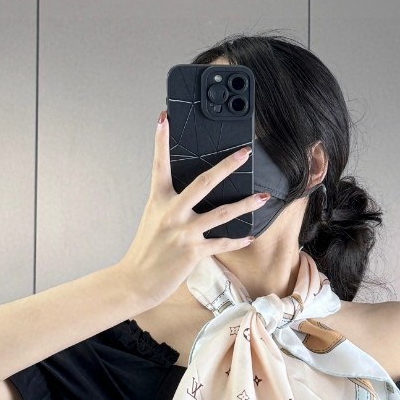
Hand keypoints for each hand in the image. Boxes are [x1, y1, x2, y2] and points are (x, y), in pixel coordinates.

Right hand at [116, 108, 269, 308]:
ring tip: (263, 197)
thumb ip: (170, 207)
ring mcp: (183, 232)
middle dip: (227, 165)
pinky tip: (249, 236)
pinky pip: (222, 243)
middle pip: (204, 182)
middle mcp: (171, 213)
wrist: (136, 281)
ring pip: (222, 213)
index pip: (159, 165)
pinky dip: (237, 241)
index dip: (161, 141)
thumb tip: (190, 197)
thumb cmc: (145, 252)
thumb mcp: (153, 221)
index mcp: (158, 201)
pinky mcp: (193, 251)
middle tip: (245, 152)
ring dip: (246, 204)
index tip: (164, 118)